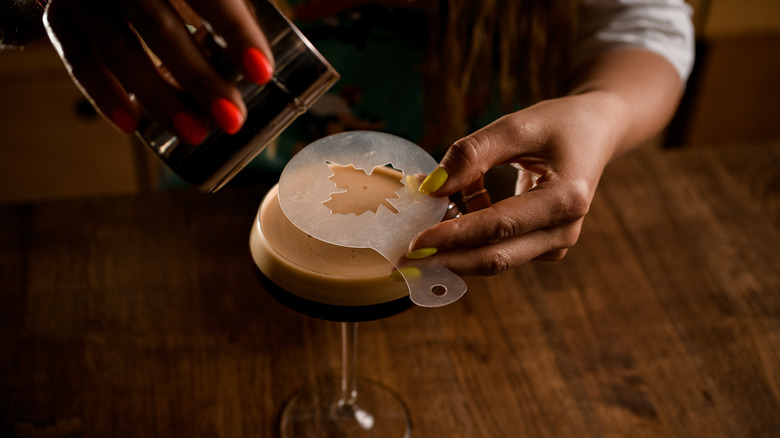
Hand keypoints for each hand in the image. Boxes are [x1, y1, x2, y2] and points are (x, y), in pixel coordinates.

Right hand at [43, 0, 274, 142]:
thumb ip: (233, 10)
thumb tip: (273, 64)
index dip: (236, 31)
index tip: (262, 73)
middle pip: (160, 26)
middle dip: (200, 78)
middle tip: (233, 119)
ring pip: (119, 48)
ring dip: (159, 97)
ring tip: (196, 132)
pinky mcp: (61, 22)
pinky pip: (79, 61)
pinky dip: (104, 95)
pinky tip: (133, 126)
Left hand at [410, 92, 623, 275]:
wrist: (597, 131)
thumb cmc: (558, 124)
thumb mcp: (515, 125)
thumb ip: (472, 154)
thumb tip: (430, 188)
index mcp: (567, 198)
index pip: (498, 227)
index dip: (454, 236)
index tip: (415, 242)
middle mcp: (566, 229)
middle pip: (497, 257)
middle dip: (448, 259)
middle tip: (404, 260)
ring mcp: (557, 243)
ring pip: (496, 258)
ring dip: (457, 246)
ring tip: (424, 223)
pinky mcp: (545, 246)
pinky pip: (501, 250)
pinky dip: (473, 236)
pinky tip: (459, 207)